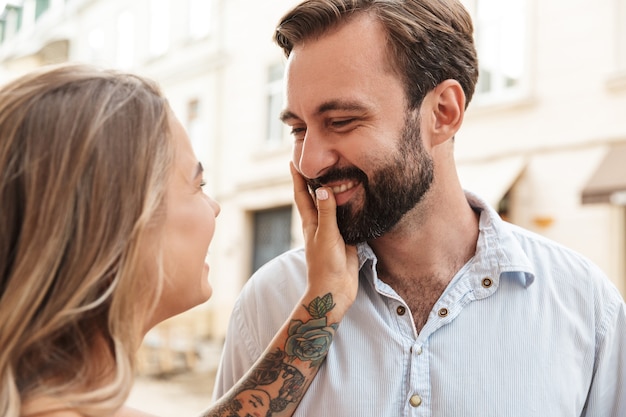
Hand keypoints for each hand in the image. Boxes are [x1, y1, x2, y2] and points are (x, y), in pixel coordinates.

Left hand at [290, 163, 358, 314]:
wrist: (335, 290)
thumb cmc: (325, 265)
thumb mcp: (326, 236)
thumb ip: (327, 213)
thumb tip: (324, 189)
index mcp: (311, 223)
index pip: (302, 195)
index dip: (298, 178)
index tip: (293, 161)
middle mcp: (320, 225)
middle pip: (316, 198)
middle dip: (314, 181)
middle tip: (315, 162)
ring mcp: (333, 232)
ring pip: (332, 207)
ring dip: (332, 192)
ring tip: (336, 175)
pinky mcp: (346, 239)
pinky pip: (346, 218)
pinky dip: (347, 207)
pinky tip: (354, 200)